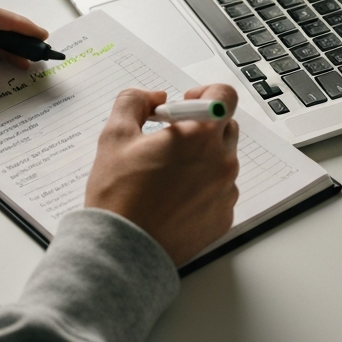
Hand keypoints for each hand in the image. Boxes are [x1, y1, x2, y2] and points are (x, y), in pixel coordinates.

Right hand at [84, 84, 239, 266]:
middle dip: (201, 127)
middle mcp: (222, 162)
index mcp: (200, 135)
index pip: (224, 95)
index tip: (187, 102)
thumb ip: (134, 101)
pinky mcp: (224, 218)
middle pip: (226, 128)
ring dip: (202, 160)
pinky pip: (220, 192)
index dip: (206, 93)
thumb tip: (153, 97)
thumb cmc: (119, 194)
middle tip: (170, 140)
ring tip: (166, 176)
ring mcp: (226, 192)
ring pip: (222, 162)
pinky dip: (203, 189)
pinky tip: (173, 199)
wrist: (123, 249)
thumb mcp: (115, 135)